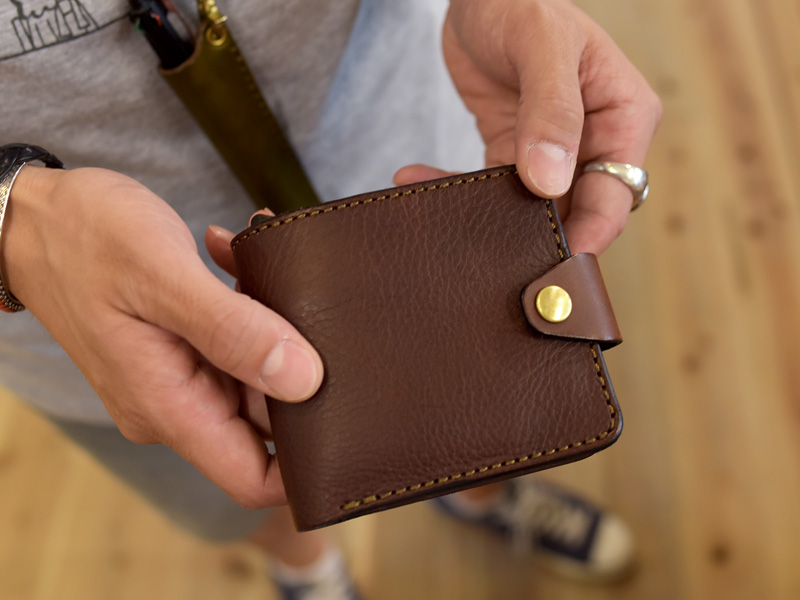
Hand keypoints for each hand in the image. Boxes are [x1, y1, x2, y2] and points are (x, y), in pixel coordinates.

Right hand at [3, 167, 323, 507]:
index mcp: (168, 406)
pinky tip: (240, 257)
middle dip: (299, 369)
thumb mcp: (161, 278)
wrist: (35, 218)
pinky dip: (248, 304)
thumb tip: (304, 380)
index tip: (346, 416)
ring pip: (255, 371)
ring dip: (272, 323)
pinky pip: (234, 340)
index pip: (252, 476)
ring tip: (266, 266)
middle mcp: (175, 402)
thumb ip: (233, 331)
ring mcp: (177, 375)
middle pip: (266, 419)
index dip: (305, 462)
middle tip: (315, 311)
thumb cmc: (85, 240)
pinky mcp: (180, 346)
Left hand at [396, 0, 661, 254]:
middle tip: (494, 263)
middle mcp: (594, 140)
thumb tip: (549, 182)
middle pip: (577, 210)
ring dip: (489, 218)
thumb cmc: (521, 2)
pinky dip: (457, 189)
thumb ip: (550, 111)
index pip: (615, 193)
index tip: (554, 265)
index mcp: (624, 116)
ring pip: (532, 208)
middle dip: (538, 238)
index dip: (589, 233)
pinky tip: (414, 176)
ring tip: (444, 221)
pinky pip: (491, 187)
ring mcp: (554, 151)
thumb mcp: (542, 46)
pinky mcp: (514, 152)